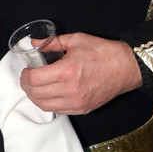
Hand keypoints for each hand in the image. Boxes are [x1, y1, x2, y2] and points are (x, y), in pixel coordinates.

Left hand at [20, 33, 142, 115]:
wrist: (126, 67)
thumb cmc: (102, 52)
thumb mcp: (76, 40)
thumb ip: (52, 43)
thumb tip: (34, 44)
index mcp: (67, 71)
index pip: (34, 79)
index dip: (25, 75)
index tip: (27, 69)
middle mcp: (70, 90)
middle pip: (36, 94)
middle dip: (27, 86)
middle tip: (28, 78)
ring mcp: (77, 102)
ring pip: (45, 106)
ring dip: (35, 97)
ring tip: (36, 87)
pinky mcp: (83, 109)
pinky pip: (58, 111)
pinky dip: (49, 103)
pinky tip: (50, 94)